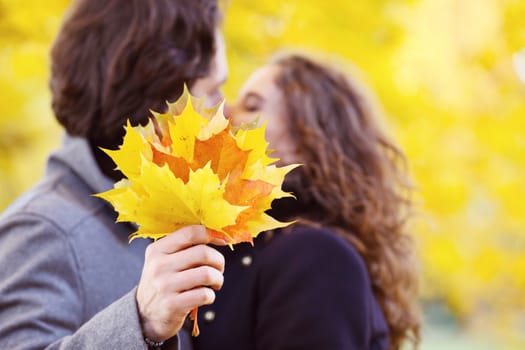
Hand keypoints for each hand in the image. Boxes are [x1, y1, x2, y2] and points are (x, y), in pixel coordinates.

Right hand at [136, 225, 224, 341]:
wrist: (145, 315)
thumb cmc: (163, 282)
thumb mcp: (164, 260)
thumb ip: (185, 246)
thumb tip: (218, 235)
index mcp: (158, 249)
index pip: (191, 233)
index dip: (212, 234)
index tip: (222, 241)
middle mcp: (159, 265)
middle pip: (203, 253)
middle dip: (218, 261)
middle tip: (218, 268)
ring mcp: (165, 286)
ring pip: (207, 274)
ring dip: (218, 279)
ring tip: (215, 283)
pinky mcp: (172, 305)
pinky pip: (204, 294)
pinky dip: (211, 295)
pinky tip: (205, 296)